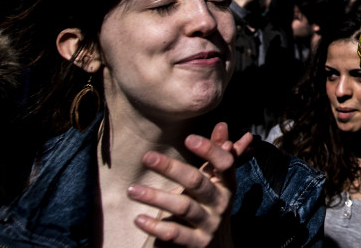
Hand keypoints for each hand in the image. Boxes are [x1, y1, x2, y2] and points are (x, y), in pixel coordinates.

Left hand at [128, 122, 251, 246]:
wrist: (216, 247)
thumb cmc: (209, 205)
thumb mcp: (215, 181)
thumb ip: (216, 154)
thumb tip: (221, 125)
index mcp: (227, 184)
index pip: (225, 163)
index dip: (209, 150)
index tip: (188, 138)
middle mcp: (221, 203)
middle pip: (197, 182)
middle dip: (171, 168)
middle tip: (146, 157)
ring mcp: (209, 224)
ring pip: (183, 207)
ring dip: (155, 197)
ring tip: (132, 190)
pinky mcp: (197, 244)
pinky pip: (175, 234)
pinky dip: (156, 226)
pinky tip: (139, 218)